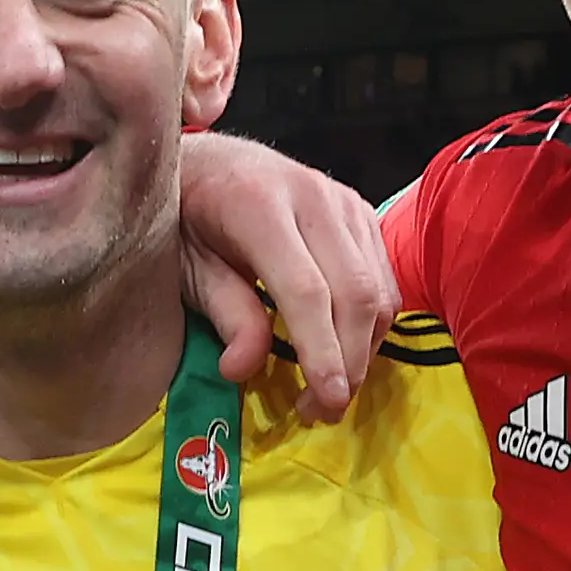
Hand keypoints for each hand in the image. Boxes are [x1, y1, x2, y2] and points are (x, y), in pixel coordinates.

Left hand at [169, 134, 394, 416]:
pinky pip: (385, 278)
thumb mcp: (185, 266)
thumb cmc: (185, 217)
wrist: (208, 159)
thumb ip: (221, 311)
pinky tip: (343, 350)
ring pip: (378, 289)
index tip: (327, 400)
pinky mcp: (361, 212)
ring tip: (329, 390)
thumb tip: (243, 369)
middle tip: (322, 411)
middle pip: (356, 292)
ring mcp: (343, 200)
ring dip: (365, 349)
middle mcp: (313, 194)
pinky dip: (373, 324)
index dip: (321, 351)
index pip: (307, 290)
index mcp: (259, 204)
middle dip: (349, 361)